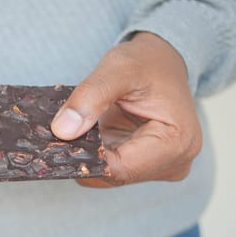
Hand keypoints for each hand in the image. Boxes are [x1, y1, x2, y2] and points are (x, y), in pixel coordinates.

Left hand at [51, 32, 201, 186]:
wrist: (161, 61)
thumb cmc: (147, 62)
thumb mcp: (117, 69)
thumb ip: (89, 98)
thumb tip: (62, 131)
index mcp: (177, 143)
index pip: (120, 169)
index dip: (85, 158)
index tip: (58, 139)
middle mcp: (175, 162)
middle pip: (114, 175)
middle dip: (84, 156)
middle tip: (59, 131)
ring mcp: (162, 168)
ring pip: (109, 174)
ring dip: (88, 154)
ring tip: (74, 127)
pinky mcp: (147, 166)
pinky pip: (111, 167)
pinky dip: (94, 152)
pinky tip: (85, 132)